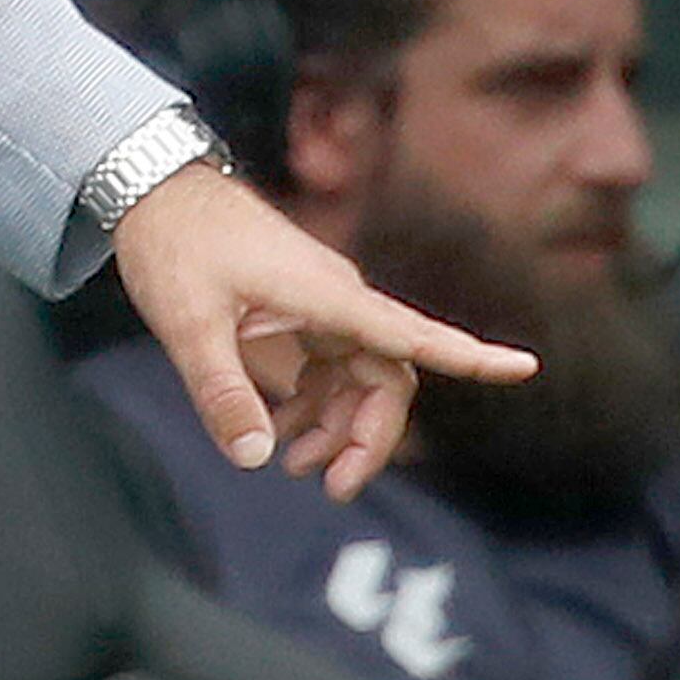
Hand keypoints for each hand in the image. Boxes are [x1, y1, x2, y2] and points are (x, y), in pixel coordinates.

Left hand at [105, 150, 530, 502]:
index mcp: (327, 297)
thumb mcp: (187, 324)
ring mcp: (319, 309)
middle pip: (387, 379)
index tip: (524, 368)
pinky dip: (313, 408)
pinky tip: (275, 431)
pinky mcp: (297, 315)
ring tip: (295, 467)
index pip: (413, 334)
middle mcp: (336, 303)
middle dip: (371, 437)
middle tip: (335, 488)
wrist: (155, 191)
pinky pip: (328, 371)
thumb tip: (255, 458)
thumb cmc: (175, 246)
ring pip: (359, 380)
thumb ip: (220, 391)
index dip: (471, 355)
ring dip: (339, 428)